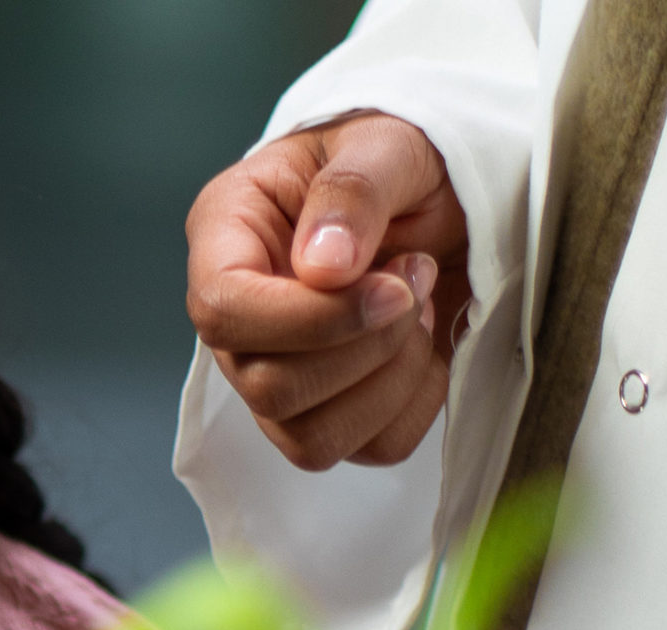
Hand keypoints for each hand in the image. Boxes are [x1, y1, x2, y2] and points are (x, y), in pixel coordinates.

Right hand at [186, 113, 470, 470]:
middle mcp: (239, 321)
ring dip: (390, 379)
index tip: (389, 285)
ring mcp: (278, 375)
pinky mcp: (332, 412)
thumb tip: (322, 267)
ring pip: (311, 437)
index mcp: (226, 238)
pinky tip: (424, 345)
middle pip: (266, 388)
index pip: (222, 310)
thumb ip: (352, 192)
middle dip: (364, 345)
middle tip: (414, 278)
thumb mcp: (384, 143)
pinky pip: (371, 449)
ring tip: (417, 307)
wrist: (444, 195)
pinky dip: (416, 402)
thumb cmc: (398, 162)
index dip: (305, 317)